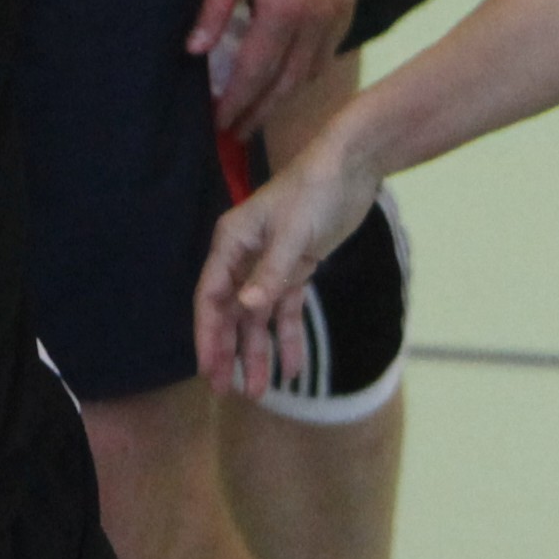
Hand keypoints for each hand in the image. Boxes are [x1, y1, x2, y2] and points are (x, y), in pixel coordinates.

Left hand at [188, 0, 363, 136]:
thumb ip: (215, 4)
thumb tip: (194, 51)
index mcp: (284, 7)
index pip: (256, 73)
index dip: (236, 104)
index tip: (218, 126)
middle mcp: (317, 17)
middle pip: (286, 84)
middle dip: (259, 113)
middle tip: (237, 132)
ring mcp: (340, 9)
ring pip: (313, 72)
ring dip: (285, 99)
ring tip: (260, 113)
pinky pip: (332, 49)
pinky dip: (310, 72)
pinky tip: (293, 77)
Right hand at [195, 133, 381, 396]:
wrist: (351, 168)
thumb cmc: (314, 191)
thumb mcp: (292, 234)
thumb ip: (270, 274)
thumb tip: (245, 309)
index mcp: (232, 242)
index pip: (212, 296)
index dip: (207, 334)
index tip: (208, 370)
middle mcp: (245, 254)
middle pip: (231, 312)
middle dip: (229, 351)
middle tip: (229, 391)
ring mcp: (270, 263)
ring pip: (258, 316)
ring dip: (259, 350)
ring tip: (261, 390)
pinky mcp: (297, 266)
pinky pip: (287, 309)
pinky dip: (288, 336)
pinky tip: (292, 366)